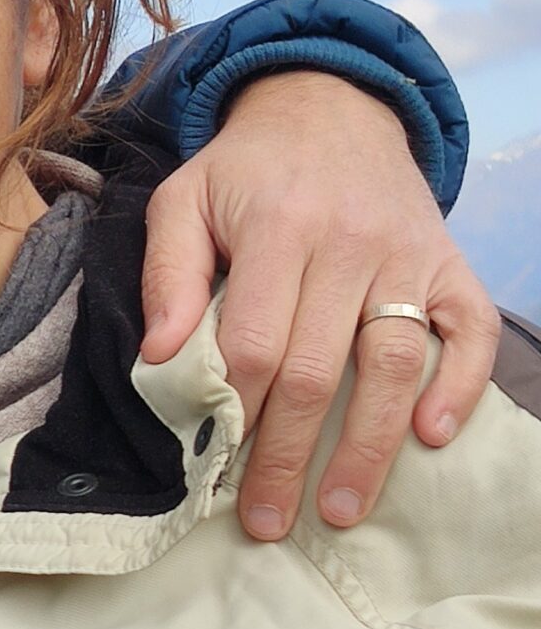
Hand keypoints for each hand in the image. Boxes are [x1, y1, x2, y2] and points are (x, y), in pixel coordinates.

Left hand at [139, 71, 498, 539]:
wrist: (329, 106)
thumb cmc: (246, 170)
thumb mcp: (183, 200)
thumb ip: (167, 275)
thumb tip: (159, 357)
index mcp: (278, 230)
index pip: (255, 344)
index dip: (235, 413)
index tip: (215, 471)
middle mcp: (349, 244)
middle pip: (318, 370)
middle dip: (289, 455)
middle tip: (267, 521)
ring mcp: (407, 256)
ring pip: (393, 362)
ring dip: (369, 445)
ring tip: (342, 509)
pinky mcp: (449, 262)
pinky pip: (469, 328)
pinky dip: (460, 383)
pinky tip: (431, 435)